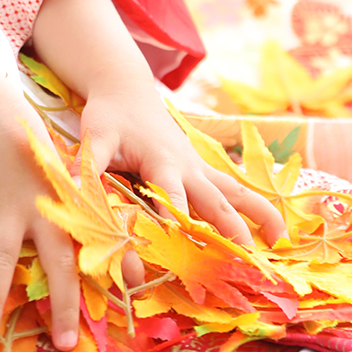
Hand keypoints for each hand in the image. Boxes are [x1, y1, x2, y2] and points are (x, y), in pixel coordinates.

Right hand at [0, 34, 82, 351]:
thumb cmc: (26, 144)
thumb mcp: (59, 173)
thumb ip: (74, 205)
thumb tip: (101, 235)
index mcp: (64, 208)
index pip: (92, 249)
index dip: (110, 278)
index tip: (125, 311)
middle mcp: (39, 213)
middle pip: (55, 265)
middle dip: (60, 306)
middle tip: (64, 345)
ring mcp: (3, 209)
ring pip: (0, 261)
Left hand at [80, 76, 283, 251]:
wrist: (126, 88)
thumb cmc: (109, 114)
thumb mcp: (94, 137)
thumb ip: (85, 165)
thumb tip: (70, 190)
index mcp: (162, 161)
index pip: (175, 199)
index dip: (182, 225)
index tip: (193, 254)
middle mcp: (188, 166)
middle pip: (215, 202)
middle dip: (233, 232)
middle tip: (249, 263)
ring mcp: (199, 166)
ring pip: (235, 192)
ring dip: (258, 215)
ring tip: (281, 242)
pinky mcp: (201, 167)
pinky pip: (233, 188)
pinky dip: (254, 205)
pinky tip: (272, 226)